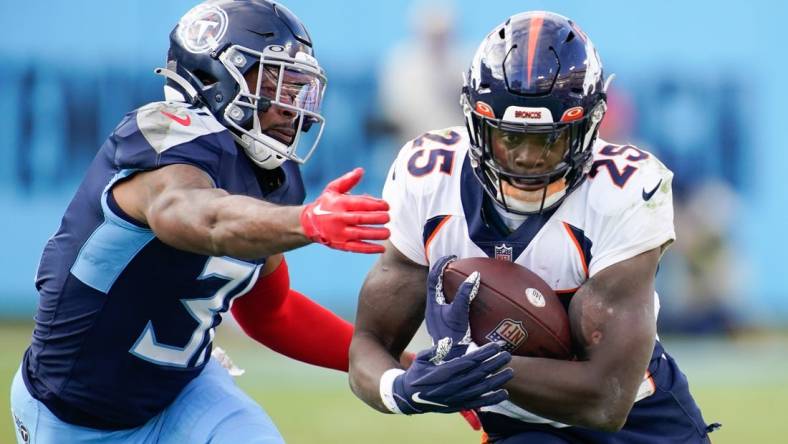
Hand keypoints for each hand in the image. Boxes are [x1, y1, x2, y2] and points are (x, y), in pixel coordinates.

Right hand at [300, 168, 389, 252]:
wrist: (309, 222)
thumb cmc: (325, 204)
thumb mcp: (333, 189)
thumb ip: (348, 180)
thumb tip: (360, 171)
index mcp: (339, 203)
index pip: (359, 204)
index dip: (374, 204)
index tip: (386, 205)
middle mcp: (339, 218)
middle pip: (361, 219)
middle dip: (377, 218)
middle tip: (388, 217)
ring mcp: (339, 233)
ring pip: (360, 234)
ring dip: (376, 234)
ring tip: (387, 233)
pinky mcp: (340, 244)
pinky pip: (356, 248)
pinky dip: (369, 249)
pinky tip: (381, 248)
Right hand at [389, 342, 512, 413]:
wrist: (409, 397)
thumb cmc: (417, 374)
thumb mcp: (422, 358)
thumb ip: (437, 350)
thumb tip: (449, 341)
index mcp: (443, 372)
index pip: (469, 360)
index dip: (484, 353)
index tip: (496, 345)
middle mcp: (452, 385)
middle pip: (479, 373)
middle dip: (494, 363)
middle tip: (508, 355)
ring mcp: (456, 397)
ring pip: (481, 388)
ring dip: (497, 380)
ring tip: (510, 371)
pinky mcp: (458, 405)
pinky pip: (478, 402)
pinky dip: (492, 399)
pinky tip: (504, 393)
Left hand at [425, 255, 478, 360]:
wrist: (450, 359)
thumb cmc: (453, 337)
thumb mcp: (459, 313)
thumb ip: (465, 294)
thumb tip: (474, 275)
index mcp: (432, 303)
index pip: (432, 277)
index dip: (441, 264)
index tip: (452, 257)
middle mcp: (433, 309)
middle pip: (434, 284)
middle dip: (443, 272)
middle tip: (456, 264)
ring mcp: (438, 316)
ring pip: (440, 294)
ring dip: (449, 284)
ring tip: (461, 277)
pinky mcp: (445, 324)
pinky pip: (448, 304)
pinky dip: (456, 296)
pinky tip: (468, 299)